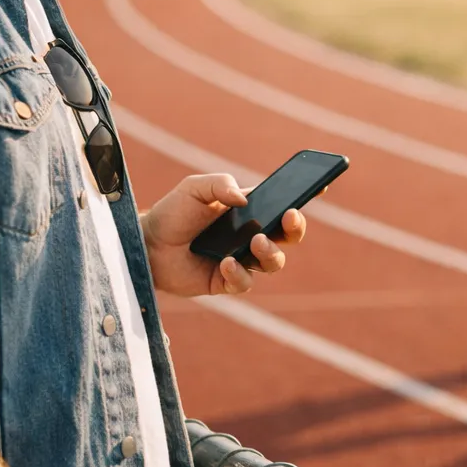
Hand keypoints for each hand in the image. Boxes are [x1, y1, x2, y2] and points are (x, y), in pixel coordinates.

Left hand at [140, 174, 306, 297]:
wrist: (146, 244)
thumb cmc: (174, 212)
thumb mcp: (195, 187)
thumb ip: (220, 184)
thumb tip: (245, 200)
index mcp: (251, 210)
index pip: (284, 203)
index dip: (304, 196)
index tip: (320, 186)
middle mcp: (251, 235)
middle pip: (288, 236)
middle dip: (296, 227)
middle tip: (290, 217)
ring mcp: (242, 260)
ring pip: (274, 261)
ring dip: (270, 252)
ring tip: (254, 241)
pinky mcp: (226, 282)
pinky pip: (245, 282)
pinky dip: (240, 273)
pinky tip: (226, 263)